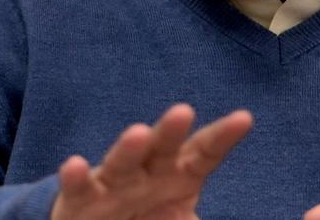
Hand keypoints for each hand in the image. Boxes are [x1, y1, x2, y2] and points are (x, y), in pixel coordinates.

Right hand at [50, 104, 252, 219]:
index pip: (205, 152)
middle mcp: (148, 171)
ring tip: (135, 134)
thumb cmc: (151, 219)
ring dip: (128, 148)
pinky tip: (74, 165)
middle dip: (171, 130)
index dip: (223, 136)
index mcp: (181, 174)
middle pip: (163, 147)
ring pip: (122, 161)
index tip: (244, 118)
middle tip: (183, 111)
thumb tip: (203, 217)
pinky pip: (79, 187)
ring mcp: (114, 182)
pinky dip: (76, 177)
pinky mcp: (81, 199)